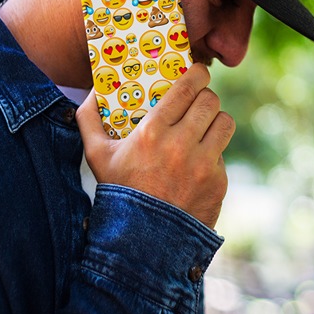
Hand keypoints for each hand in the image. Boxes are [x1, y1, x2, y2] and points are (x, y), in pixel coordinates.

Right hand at [76, 64, 233, 228]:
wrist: (142, 240)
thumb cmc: (119, 191)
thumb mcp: (96, 156)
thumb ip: (88, 120)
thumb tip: (91, 93)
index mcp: (152, 131)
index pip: (187, 87)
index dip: (197, 74)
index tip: (197, 72)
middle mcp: (181, 144)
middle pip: (210, 101)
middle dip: (206, 97)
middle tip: (199, 101)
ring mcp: (203, 164)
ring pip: (225, 123)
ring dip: (215, 121)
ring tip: (205, 126)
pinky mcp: (218, 182)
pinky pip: (223, 154)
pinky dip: (213, 154)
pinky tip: (198, 162)